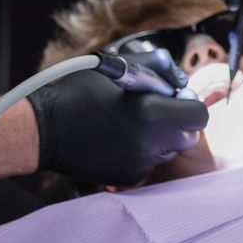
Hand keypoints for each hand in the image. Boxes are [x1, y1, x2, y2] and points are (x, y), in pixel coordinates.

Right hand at [27, 70, 208, 186]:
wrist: (44, 128)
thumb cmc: (78, 92)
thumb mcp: (119, 66)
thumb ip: (156, 65)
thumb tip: (178, 76)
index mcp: (152, 115)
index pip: (198, 117)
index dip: (189, 104)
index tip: (174, 97)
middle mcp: (150, 145)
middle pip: (187, 136)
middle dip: (178, 121)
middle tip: (156, 108)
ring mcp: (139, 165)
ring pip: (169, 151)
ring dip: (161, 136)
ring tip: (133, 121)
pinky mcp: (127, 177)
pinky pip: (149, 163)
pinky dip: (143, 151)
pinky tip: (120, 137)